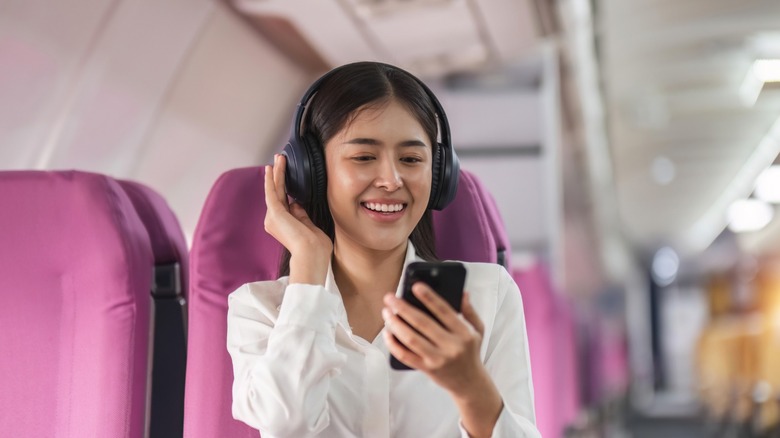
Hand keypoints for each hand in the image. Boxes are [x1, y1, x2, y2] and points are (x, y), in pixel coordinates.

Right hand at [264, 154, 331, 283]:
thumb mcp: (309, 227)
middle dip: (278, 175)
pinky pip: (272, 191)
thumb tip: (296, 203)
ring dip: (276, 173)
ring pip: (274, 189)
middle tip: (279, 159)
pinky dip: (272, 179)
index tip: (287, 176)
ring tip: (278, 158)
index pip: (283, 203)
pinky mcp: (274, 212)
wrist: (312, 254)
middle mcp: (274, 221)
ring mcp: (272, 217)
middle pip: (276, 193)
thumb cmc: (315, 247)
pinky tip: (272, 168)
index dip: (284, 188)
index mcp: (282, 226)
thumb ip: (301, 215)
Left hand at [382, 286, 502, 436]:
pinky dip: (393, 344)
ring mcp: (437, 359)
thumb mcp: (477, 331)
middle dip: (403, 308)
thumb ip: (470, 311)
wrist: (469, 384)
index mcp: (463, 333)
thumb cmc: (471, 353)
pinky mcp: (426, 369)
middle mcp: (451, 346)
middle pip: (422, 323)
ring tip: (386, 312)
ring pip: (411, 339)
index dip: (429, 298)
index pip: (444, 311)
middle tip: (390, 298)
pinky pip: (405, 356)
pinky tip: (387, 333)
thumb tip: (462, 292)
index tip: (415, 286)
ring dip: (395, 324)